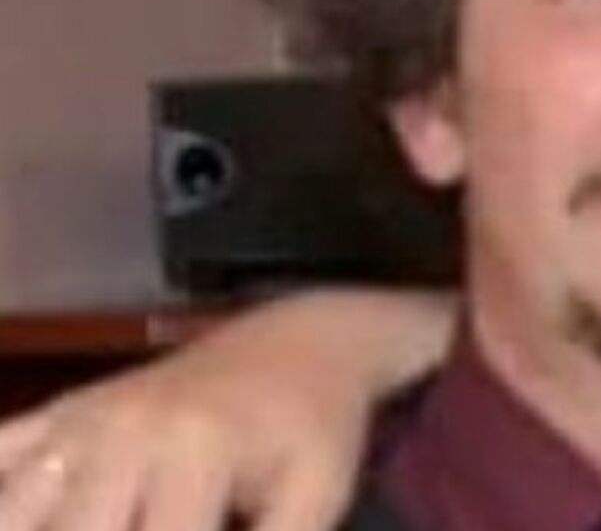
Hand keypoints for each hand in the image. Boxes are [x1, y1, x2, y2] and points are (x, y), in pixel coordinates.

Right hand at [0, 289, 455, 530]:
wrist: (302, 342)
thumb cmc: (314, 426)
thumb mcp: (316, 495)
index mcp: (192, 452)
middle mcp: (121, 432)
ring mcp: (80, 419)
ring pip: (14, 512)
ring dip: (32, 530)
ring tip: (100, 529)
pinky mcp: (60, 412)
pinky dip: (4, 503)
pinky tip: (25, 513)